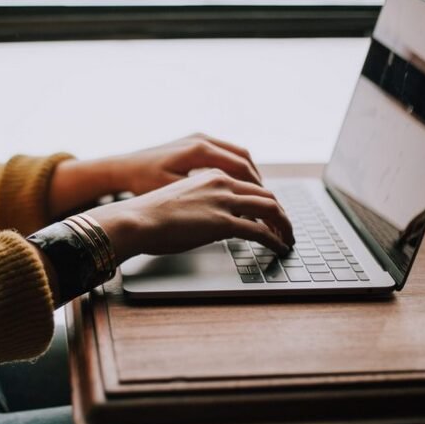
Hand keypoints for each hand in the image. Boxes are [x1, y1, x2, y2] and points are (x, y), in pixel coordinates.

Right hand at [85, 169, 294, 263]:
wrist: (136, 219)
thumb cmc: (149, 214)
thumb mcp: (180, 200)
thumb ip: (202, 204)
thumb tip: (212, 222)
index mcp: (211, 175)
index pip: (250, 185)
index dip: (265, 201)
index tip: (271, 215)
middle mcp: (222, 182)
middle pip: (266, 194)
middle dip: (281, 213)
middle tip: (286, 228)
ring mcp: (224, 201)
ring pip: (270, 209)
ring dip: (284, 226)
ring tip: (288, 239)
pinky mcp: (223, 222)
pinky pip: (261, 231)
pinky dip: (275, 240)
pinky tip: (279, 248)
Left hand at [109, 133, 261, 194]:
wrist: (123, 168)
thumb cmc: (143, 182)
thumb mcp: (174, 193)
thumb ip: (205, 199)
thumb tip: (233, 211)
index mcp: (199, 150)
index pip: (240, 167)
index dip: (256, 188)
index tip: (265, 205)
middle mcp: (202, 139)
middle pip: (243, 158)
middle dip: (257, 181)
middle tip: (267, 202)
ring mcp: (198, 138)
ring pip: (236, 153)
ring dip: (248, 174)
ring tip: (256, 195)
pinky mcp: (194, 142)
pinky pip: (224, 153)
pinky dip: (235, 168)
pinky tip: (236, 185)